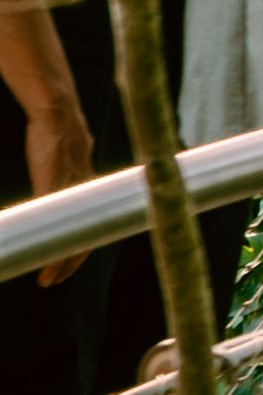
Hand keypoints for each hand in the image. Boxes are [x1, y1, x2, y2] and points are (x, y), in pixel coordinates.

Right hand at [25, 103, 94, 282]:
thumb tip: (55, 196)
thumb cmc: (59, 139)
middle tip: (52, 280)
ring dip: (60, 257)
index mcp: (90, 188)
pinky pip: (51, 212)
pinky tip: (38, 248)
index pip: (92, 227)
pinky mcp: (54, 177)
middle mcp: (85, 189)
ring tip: (48, 277)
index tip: (67, 268)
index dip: (81, 250)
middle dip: (71, 262)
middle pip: (84, 234)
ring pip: (70, 229)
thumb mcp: (67, 164)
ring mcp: (71, 185)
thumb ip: (67, 180)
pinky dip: (46, 233)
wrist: (58, 114)